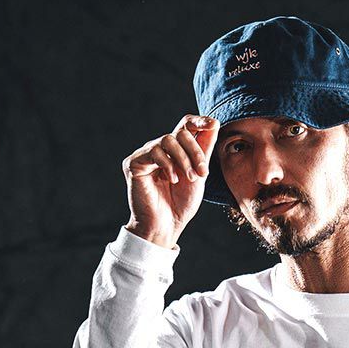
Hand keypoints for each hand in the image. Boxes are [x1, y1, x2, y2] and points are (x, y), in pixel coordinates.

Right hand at [123, 114, 219, 247]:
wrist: (166, 226)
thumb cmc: (180, 204)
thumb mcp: (199, 174)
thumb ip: (204, 149)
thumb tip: (214, 123)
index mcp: (175, 151)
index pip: (185, 126)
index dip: (199, 121)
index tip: (213, 124)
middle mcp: (159, 149)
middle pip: (180, 133)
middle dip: (195, 152)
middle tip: (202, 173)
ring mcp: (146, 155)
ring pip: (168, 140)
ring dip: (183, 159)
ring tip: (190, 178)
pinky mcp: (134, 163)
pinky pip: (154, 152)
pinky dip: (167, 164)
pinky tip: (172, 180)